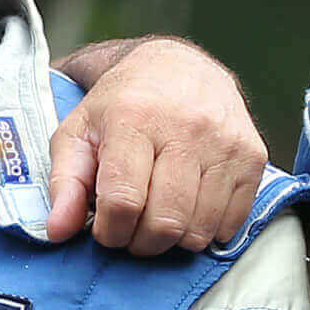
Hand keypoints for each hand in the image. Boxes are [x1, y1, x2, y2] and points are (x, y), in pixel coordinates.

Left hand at [46, 36, 263, 254]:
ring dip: (174, 240)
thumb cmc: (121, 106)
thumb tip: (56, 232)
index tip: (104, 228)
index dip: (110, 231)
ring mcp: (225, 142)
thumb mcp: (78, 134)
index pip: (123, 202)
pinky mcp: (253, 155)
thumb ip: (64, 184)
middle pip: (164, 223)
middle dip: (141, 242)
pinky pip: (231, 222)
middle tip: (131, 229)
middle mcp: (186, 128)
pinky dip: (207, 230)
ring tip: (158, 218)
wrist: (178, 67)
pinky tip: (189, 210)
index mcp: (135, 118)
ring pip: (199, 228)